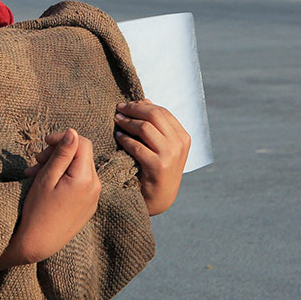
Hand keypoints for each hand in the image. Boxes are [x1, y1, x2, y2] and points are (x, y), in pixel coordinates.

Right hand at [0, 129, 100, 268]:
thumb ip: (62, 154)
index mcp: (85, 178)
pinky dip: (65, 179)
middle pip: (81, 156)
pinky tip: (47, 185)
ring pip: (79, 169)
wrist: (38, 244)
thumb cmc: (38, 210)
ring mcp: (93, 198)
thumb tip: (73, 132)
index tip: (45, 143)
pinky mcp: (88, 206)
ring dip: (59, 166)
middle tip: (36, 161)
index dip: (63, 138)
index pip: (82, 143)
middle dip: (58, 153)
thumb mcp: (47, 177)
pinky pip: (80, 184)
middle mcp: (95, 187)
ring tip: (35, 173)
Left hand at [113, 100, 189, 214]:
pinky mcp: (158, 166)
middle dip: (134, 109)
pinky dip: (125, 138)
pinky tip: (118, 136)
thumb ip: (156, 125)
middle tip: (119, 109)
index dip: (143, 105)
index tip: (127, 104)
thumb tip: (144, 100)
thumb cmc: (157, 169)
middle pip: (154, 115)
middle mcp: (180, 144)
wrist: (160, 199)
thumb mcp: (162, 146)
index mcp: (183, 137)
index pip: (162, 112)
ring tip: (117, 120)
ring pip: (145, 127)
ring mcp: (170, 155)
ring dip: (127, 122)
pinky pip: (137, 145)